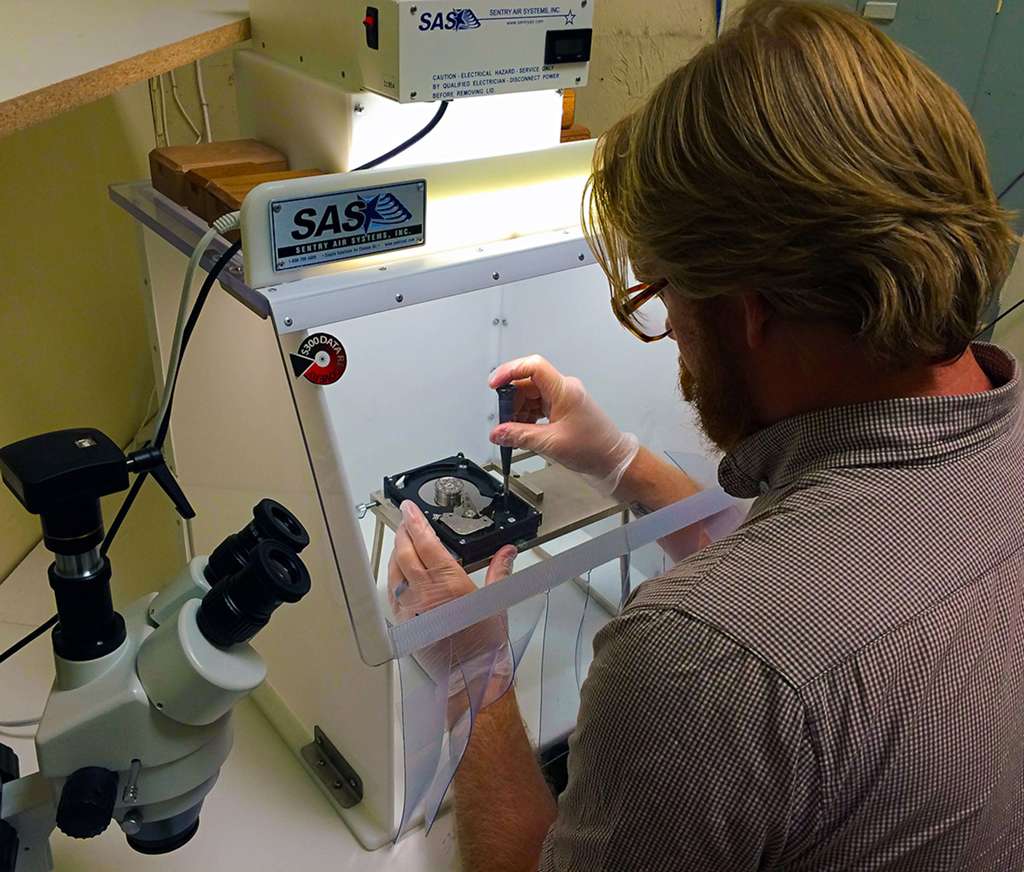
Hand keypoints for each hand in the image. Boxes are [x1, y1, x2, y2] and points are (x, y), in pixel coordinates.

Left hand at [388, 501, 516, 712]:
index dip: (416, 523)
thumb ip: (499, 571)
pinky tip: (398, 575)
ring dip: (397, 553)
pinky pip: (392, 594)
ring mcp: (411, 609)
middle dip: (404, 533)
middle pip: (405, 553)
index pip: (426, 544)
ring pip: (394, 572)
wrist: (471, 679)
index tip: (410, 510)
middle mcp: (425, 594)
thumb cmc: (485, 647)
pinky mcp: (404, 624)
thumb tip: (507, 552)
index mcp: (448, 584)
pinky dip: (393, 578)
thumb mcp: (496, 603)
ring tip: (403, 543)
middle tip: (406, 520)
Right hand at [489, 355, 639, 496]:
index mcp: (564, 390)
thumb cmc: (594, 448)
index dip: (510, 371)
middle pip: (528, 383)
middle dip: (512, 400)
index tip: (495, 384)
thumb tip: (498, 433)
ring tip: (513, 430)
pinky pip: (538, 405)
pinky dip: (527, 417)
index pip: (533, 366)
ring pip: (531, 395)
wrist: (612, 460)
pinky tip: (523, 431)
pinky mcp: (562, 409)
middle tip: (503, 420)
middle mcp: (564, 390)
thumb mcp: (550, 443)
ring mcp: (563, 399)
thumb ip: (520, 436)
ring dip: (518, 411)